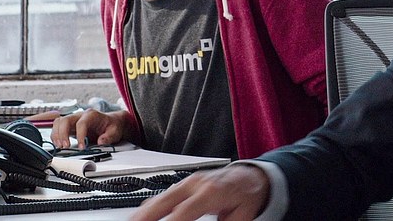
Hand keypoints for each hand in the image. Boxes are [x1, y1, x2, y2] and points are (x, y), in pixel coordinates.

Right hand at [50, 109, 132, 148]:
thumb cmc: (112, 125)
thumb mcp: (115, 131)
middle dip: (62, 134)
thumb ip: (109, 136)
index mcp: (92, 115)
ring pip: (58, 123)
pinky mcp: (70, 126)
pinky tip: (59, 144)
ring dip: (56, 135)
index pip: (81, 123)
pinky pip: (57, 128)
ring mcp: (74, 120)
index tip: (82, 147)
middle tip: (66, 146)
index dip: (79, 136)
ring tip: (61, 146)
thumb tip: (100, 141)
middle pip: (65, 120)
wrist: (111, 123)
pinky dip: (55, 136)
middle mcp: (80, 115)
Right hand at [129, 164, 270, 220]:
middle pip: (163, 202)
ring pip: (159, 197)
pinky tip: (142, 216)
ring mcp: (188, 182)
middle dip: (145, 217)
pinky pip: (162, 195)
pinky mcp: (184, 184)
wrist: (251, 176)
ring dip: (143, 213)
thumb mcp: (242, 216)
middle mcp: (196, 184)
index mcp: (212, 192)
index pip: (183, 212)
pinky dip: (149, 207)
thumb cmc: (247, 195)